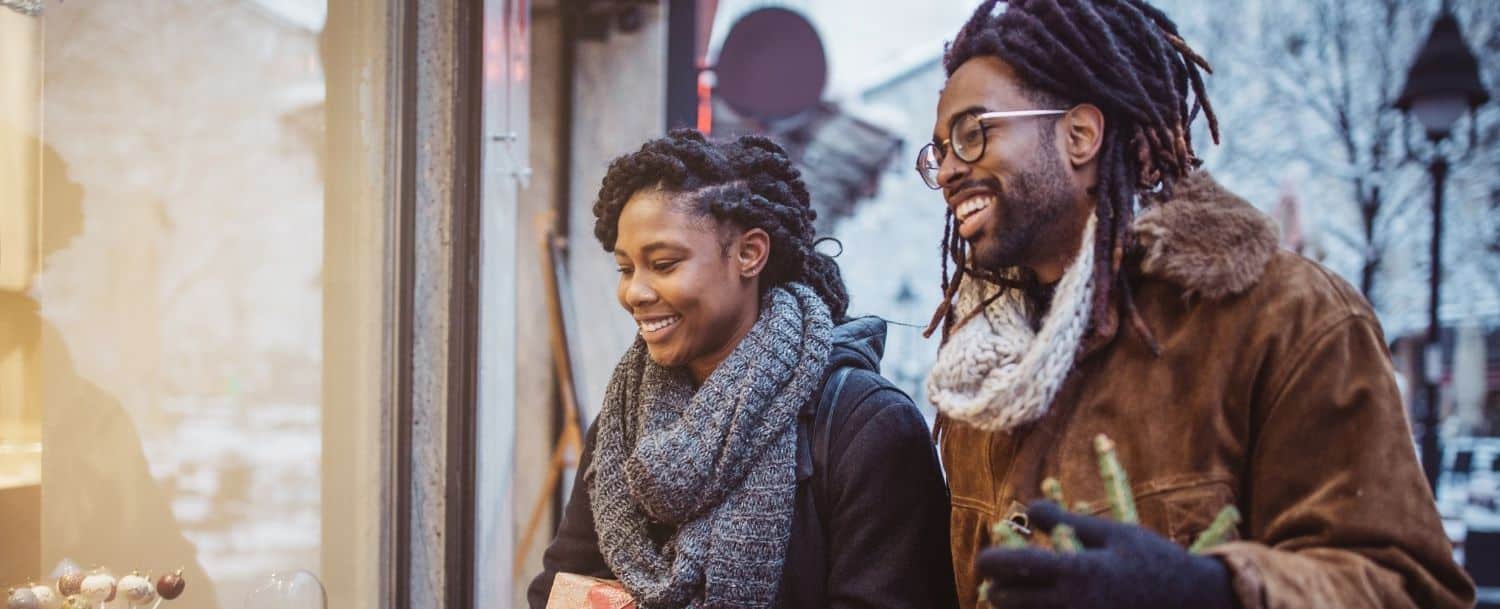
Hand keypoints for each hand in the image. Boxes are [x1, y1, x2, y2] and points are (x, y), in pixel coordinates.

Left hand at [977, 501, 1233, 608]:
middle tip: (995, 583)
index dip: (991, 562)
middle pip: (1010, 602)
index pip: (1015, 566)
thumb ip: (1068, 522)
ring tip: (1013, 599)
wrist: (1194, 603)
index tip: (984, 560)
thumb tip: (1028, 509)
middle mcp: (1073, 604)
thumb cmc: (1154, 561)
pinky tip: (1045, 607)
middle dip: (997, 591)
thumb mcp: (1114, 534)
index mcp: (1077, 572)